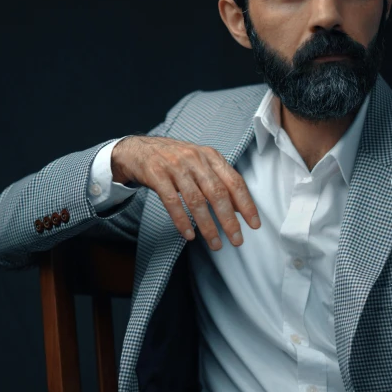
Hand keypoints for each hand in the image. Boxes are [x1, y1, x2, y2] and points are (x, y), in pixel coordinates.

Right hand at [111, 135, 260, 249]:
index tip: (254, 224)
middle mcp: (196, 160)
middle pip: (217, 193)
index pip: (235, 182)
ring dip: (207, 226)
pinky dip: (182, 220)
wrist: (138, 149)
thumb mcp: (201, 165)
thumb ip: (220, 182)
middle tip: (236, 240)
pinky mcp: (157, 174)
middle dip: (229, 220)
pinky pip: (172, 202)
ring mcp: (175, 166)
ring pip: (196, 200)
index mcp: (211, 157)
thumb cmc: (174, 159)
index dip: (246, 204)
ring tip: (215, 243)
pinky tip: (189, 234)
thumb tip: (240, 208)